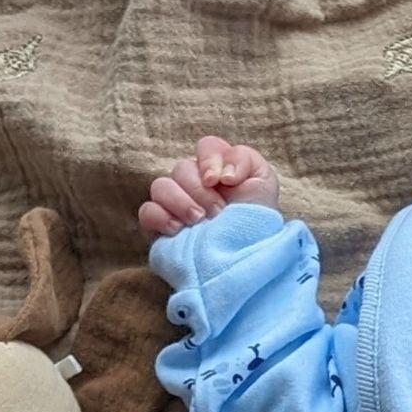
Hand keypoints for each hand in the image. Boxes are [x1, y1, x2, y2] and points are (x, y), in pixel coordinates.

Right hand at [138, 137, 280, 237]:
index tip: (222, 181)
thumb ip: (244, 159)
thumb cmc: (258, 225)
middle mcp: (195, 186)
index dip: (210, 159)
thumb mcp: (264, 183)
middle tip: (218, 213)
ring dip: (181, 202)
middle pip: (182, 168)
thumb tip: (218, 171)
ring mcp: (176, 207)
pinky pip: (147, 211)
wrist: (248, 264)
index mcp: (219, 171)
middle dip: (201, 191)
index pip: (206, 146)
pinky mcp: (161, 229)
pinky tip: (178, 230)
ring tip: (199, 222)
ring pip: (160, 186)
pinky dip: (160, 217)